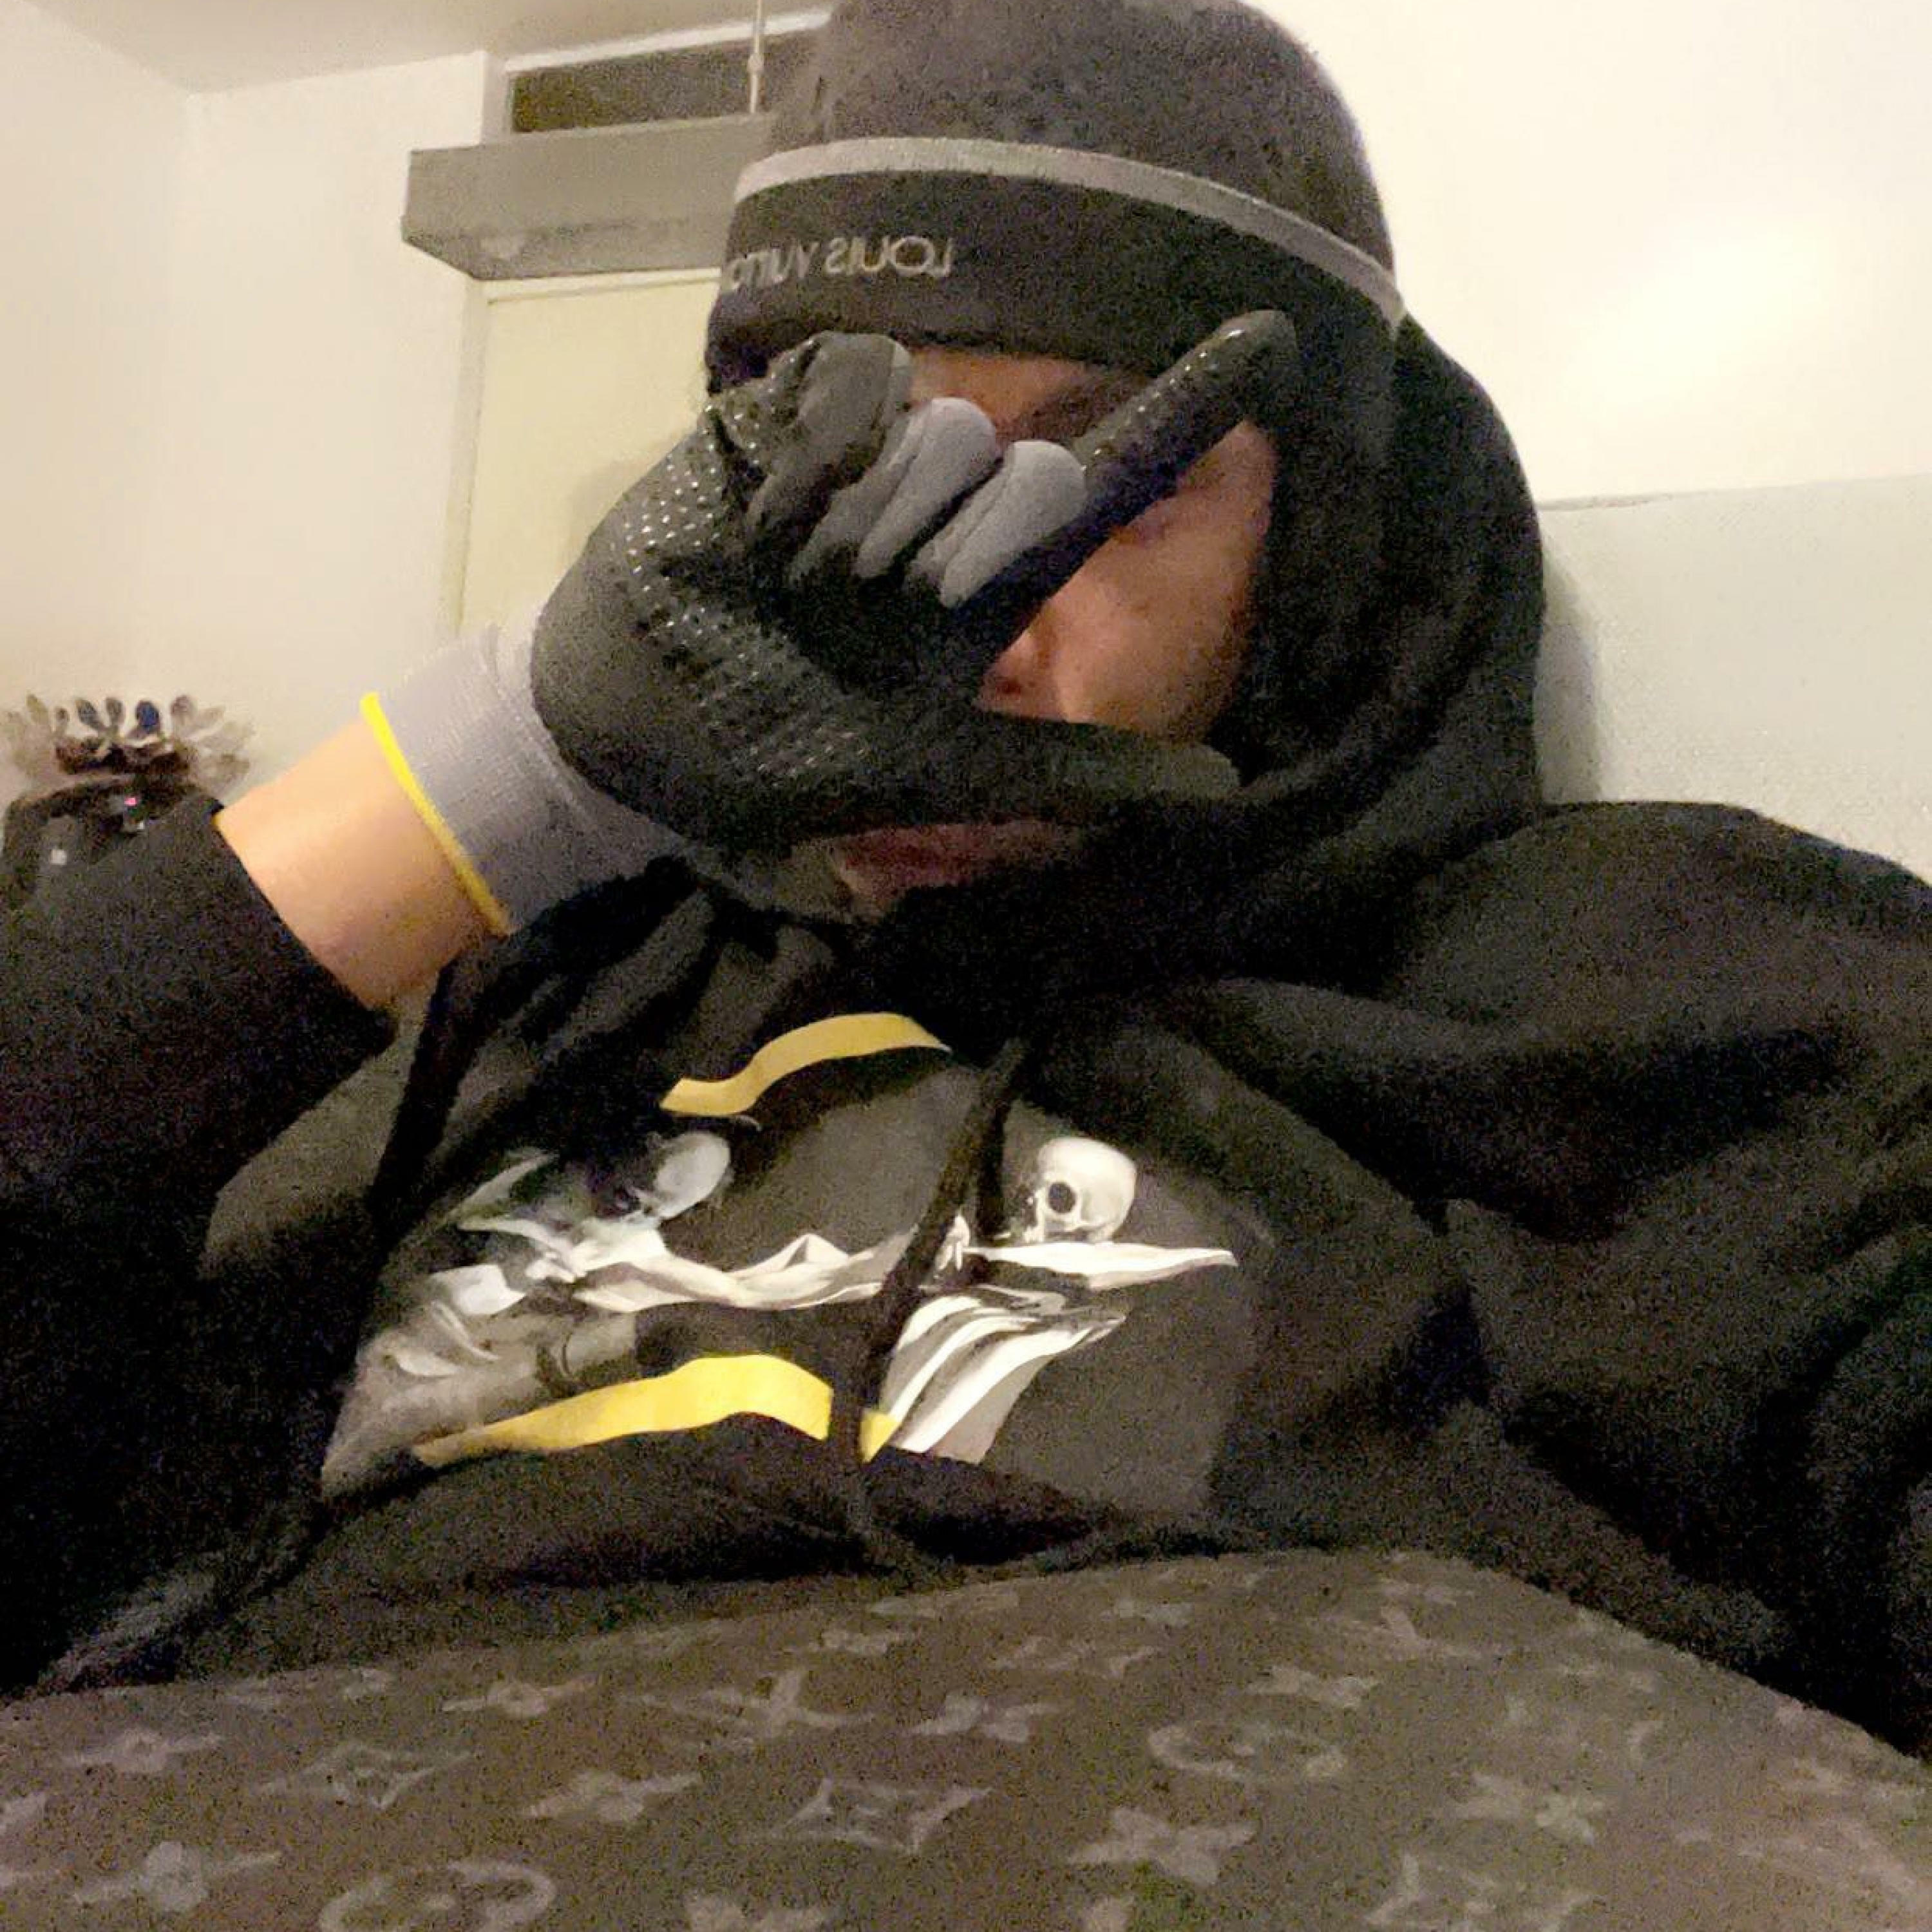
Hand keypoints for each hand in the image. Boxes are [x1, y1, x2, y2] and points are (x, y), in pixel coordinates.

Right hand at [531, 312, 1299, 853]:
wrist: (623, 718)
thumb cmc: (770, 755)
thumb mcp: (926, 777)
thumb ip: (1060, 772)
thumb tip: (1214, 789)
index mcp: (984, 591)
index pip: (1100, 494)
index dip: (1181, 421)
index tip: (1269, 343)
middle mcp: (941, 511)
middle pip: (1016, 468)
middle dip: (955, 548)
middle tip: (869, 612)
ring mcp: (865, 459)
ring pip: (944, 425)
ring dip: (884, 514)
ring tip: (806, 580)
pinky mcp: (786, 419)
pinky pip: (855, 386)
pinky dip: (827, 451)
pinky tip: (777, 522)